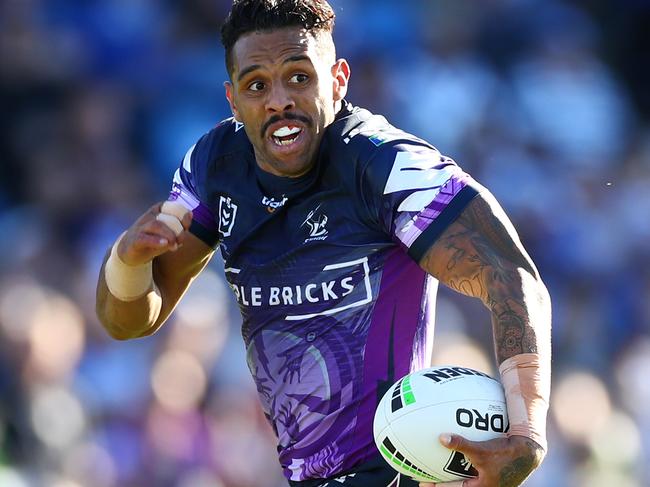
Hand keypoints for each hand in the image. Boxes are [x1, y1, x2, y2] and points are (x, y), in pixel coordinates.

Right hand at [118, 202, 192, 265]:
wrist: (131, 251)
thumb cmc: (154, 239)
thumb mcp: (170, 231)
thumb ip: (181, 224)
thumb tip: (191, 214)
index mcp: (159, 210)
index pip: (173, 207)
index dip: (183, 216)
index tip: (187, 227)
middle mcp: (149, 216)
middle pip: (167, 218)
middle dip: (178, 230)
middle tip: (181, 241)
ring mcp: (141, 228)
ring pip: (156, 225)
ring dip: (169, 235)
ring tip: (174, 245)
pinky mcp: (135, 240)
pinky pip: (144, 238)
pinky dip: (156, 240)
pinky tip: (165, 244)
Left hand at [419, 434, 544, 486]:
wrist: (528, 452)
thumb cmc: (504, 454)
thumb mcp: (480, 450)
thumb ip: (461, 445)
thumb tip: (441, 438)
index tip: (425, 484)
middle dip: (443, 483)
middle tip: (427, 480)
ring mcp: (489, 482)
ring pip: (466, 480)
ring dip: (453, 476)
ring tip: (438, 469)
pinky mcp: (492, 474)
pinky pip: (473, 472)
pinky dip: (464, 466)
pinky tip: (457, 455)